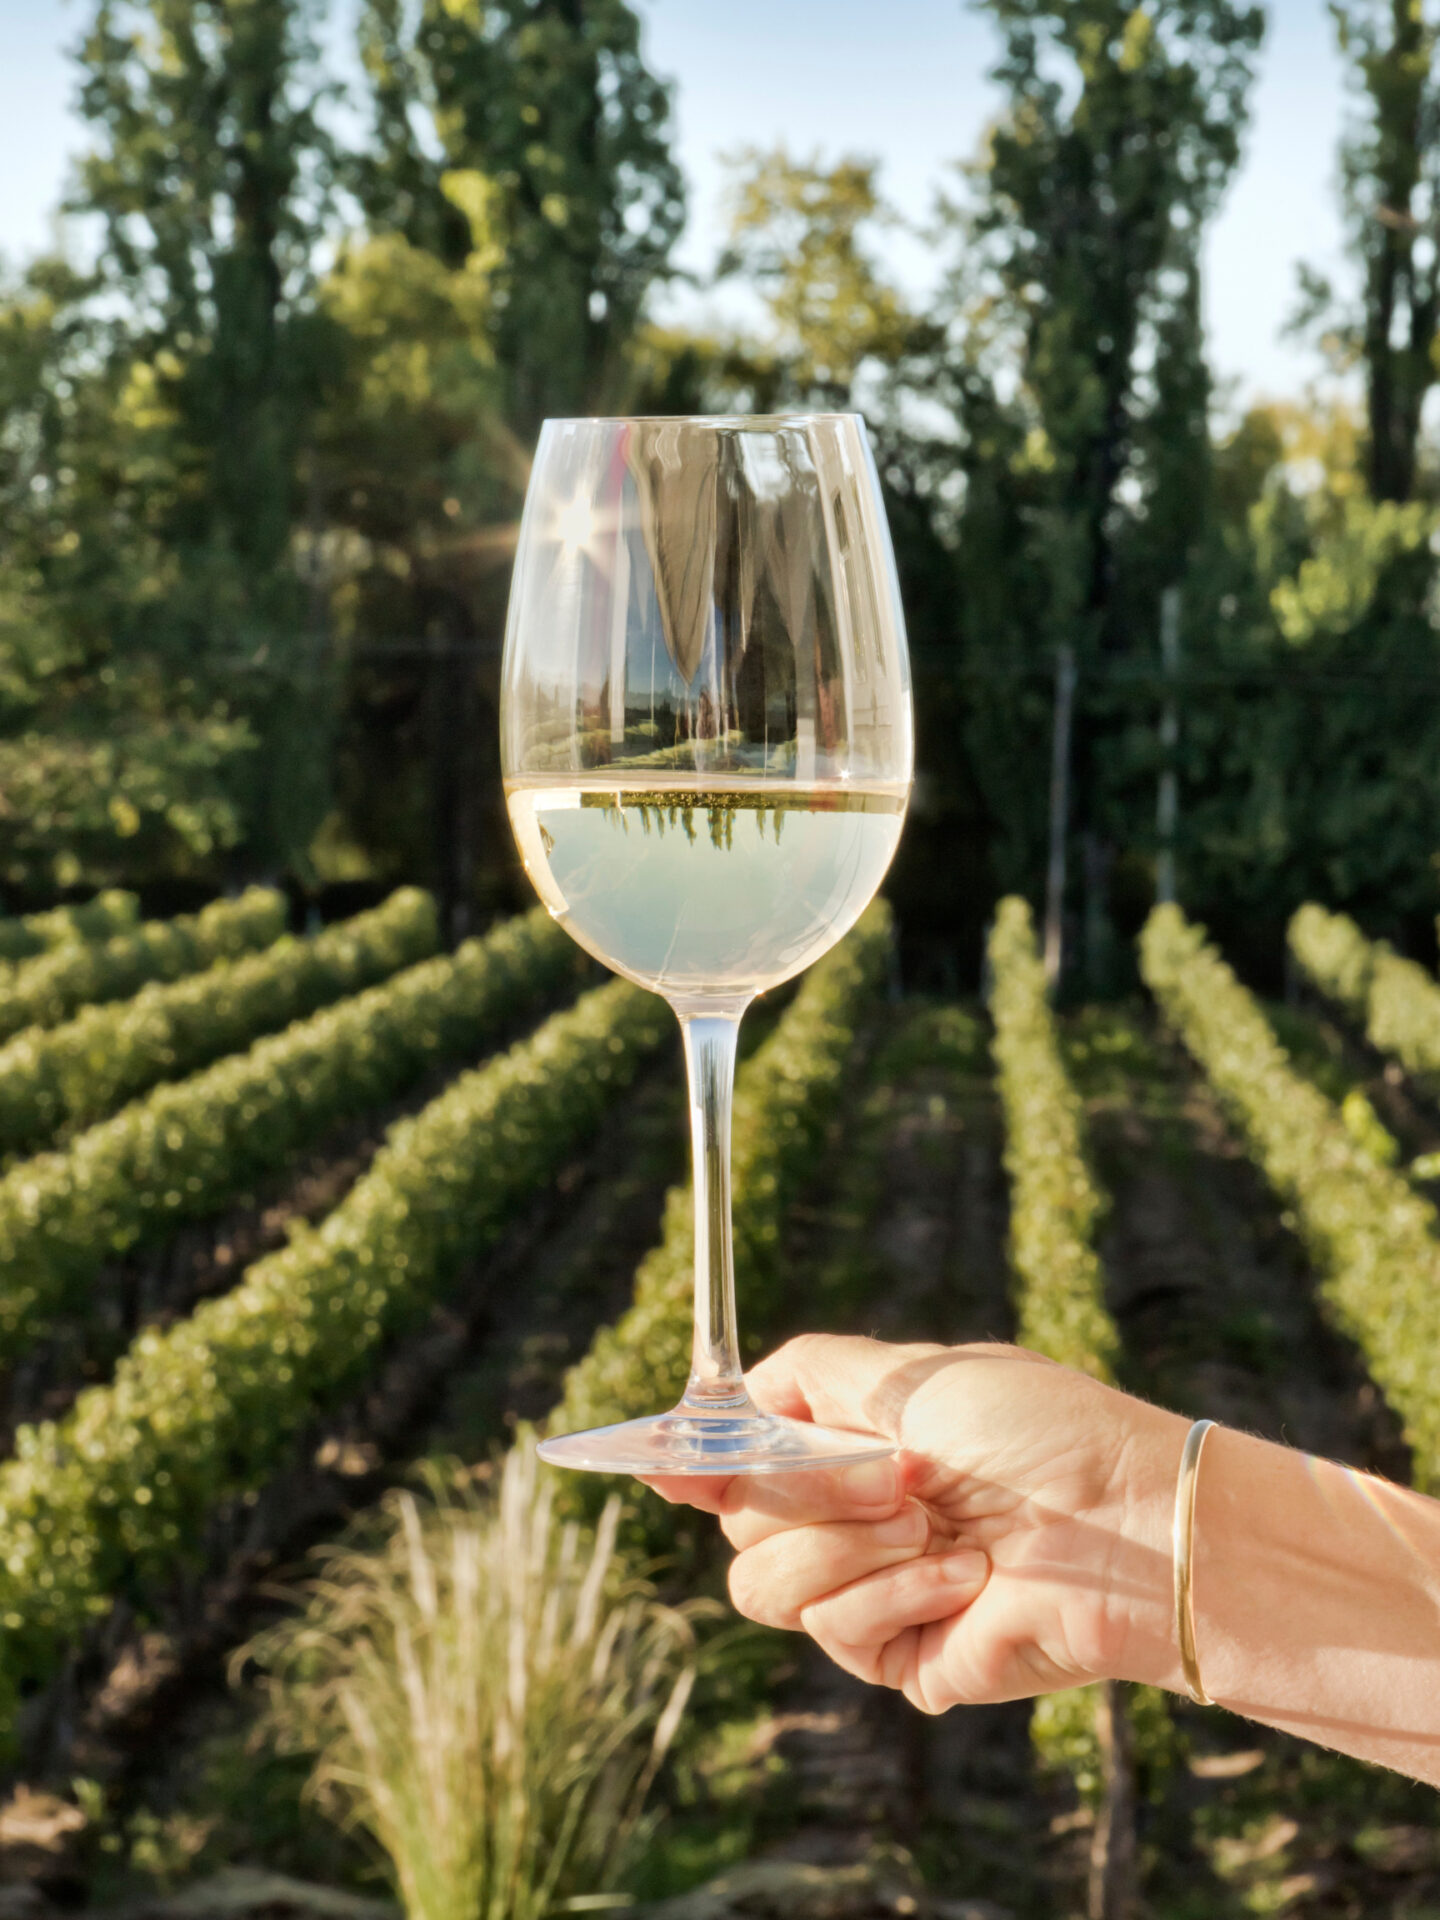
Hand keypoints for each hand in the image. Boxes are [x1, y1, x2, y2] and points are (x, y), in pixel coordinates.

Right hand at [644, 1336, 1186, 1714]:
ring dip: (845, 1543)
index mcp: (850, 1446)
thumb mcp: (913, 1374)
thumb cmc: (1038, 1432)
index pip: (741, 1460)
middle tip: (895, 1474)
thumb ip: (806, 1377)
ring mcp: (869, 1589)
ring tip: (932, 1523)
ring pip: (762, 1581)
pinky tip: (962, 1577)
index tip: (663, 1459)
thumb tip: (721, 1395)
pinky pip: (834, 1626)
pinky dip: (893, 1590)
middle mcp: (848, 1519)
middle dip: (804, 1489)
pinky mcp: (895, 1655)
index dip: (693, 1460)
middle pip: (738, 1516)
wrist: (1122, 1526)